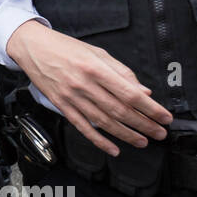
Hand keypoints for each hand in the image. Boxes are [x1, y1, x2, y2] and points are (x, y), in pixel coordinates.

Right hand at [6, 20, 170, 155]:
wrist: (33, 48)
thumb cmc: (65, 47)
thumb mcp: (97, 52)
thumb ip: (121, 72)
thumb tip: (143, 91)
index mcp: (95, 68)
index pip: (129, 93)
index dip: (150, 108)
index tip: (164, 116)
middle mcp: (84, 84)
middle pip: (119, 111)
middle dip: (143, 125)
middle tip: (159, 133)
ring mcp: (71, 97)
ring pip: (103, 122)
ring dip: (126, 135)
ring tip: (142, 141)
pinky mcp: (62, 106)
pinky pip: (83, 127)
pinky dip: (99, 140)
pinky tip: (113, 148)